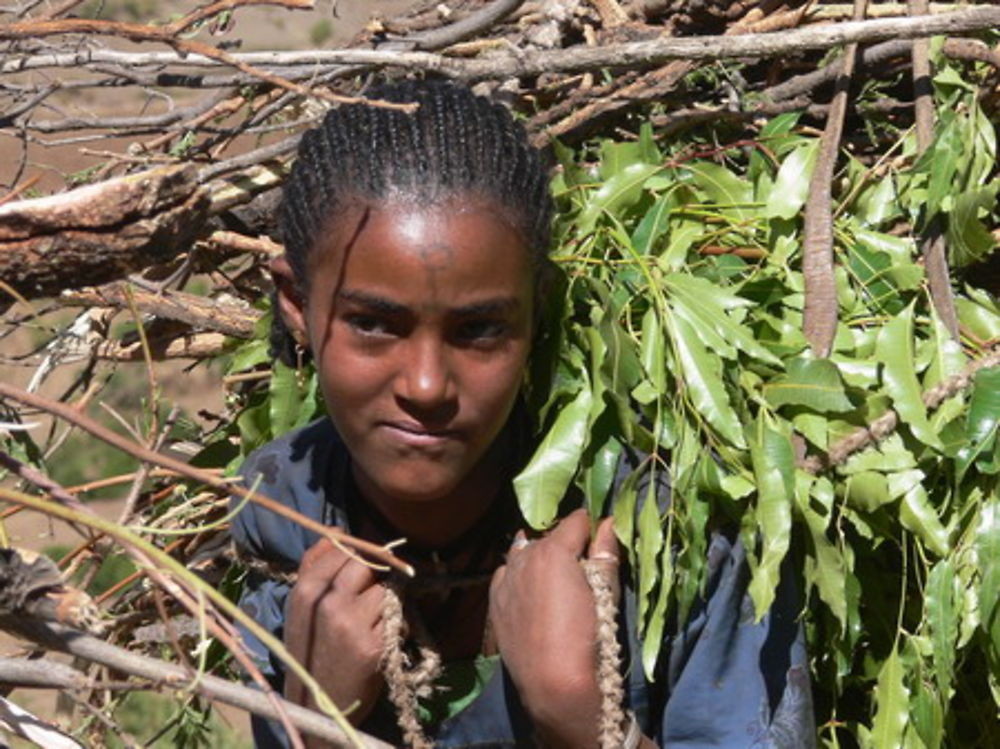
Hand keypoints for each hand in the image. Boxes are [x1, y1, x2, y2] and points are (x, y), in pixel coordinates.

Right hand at [284, 538, 385, 738]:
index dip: (364, 550)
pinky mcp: (373, 644)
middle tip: (379, 589)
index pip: (343, 546)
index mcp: (305, 589)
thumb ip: (316, 565)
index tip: (373, 560)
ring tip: (376, 620)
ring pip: (386, 589)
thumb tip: (339, 529)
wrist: (314, 705)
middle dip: (379, 572)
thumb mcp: (302, 606)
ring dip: (389, 601)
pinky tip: (381, 639)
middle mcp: (325, 602)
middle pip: (368, 562)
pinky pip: (397, 616)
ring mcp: (350, 623)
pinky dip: (397, 624)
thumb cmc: (311, 648)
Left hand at [488, 510, 620, 748]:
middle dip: (566, 545)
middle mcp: (523, 557)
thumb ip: (606, 553)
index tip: (601, 542)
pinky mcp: (495, 601)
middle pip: (549, 536)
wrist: (552, 683)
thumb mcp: (605, 592)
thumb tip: (610, 522)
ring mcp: (505, 579)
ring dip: (541, 559)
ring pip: (525, 553)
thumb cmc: (588, 637)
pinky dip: (521, 577)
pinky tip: (533, 597)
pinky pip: (508, 575)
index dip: (592, 528)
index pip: (576, 520)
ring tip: (557, 585)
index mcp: (552, 550)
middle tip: (582, 570)